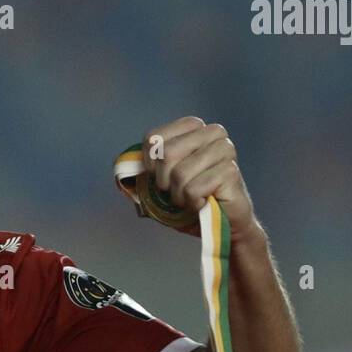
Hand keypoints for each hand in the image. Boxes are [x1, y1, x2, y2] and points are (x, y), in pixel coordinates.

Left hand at [140, 117, 262, 242]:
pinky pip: (194, 189)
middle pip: (166, 153)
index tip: (160, 178)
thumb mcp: (161, 182)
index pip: (153, 138)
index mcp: (192, 126)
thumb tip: (120, 170)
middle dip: (164, 182)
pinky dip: (192, 204)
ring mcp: (225, 149)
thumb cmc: (189, 199)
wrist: (221, 224)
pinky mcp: (231, 171)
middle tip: (176, 192)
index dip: (149, 165)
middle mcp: (212, 132)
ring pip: (180, 174)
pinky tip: (204, 204)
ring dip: (179, 196)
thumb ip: (144, 171)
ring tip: (191, 199)